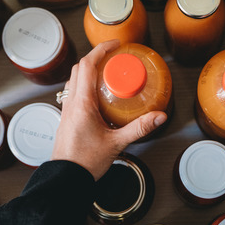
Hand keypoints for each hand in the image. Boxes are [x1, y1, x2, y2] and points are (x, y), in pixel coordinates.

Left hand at [51, 40, 166, 180]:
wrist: (65, 179)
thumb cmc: (85, 162)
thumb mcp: (117, 143)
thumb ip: (139, 128)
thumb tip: (158, 116)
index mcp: (81, 103)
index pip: (88, 65)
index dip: (101, 50)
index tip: (115, 46)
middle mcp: (71, 103)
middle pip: (79, 68)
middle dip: (96, 58)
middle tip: (114, 57)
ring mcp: (66, 110)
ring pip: (74, 80)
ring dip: (89, 71)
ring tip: (108, 74)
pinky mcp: (67, 118)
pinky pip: (74, 93)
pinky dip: (85, 86)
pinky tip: (100, 96)